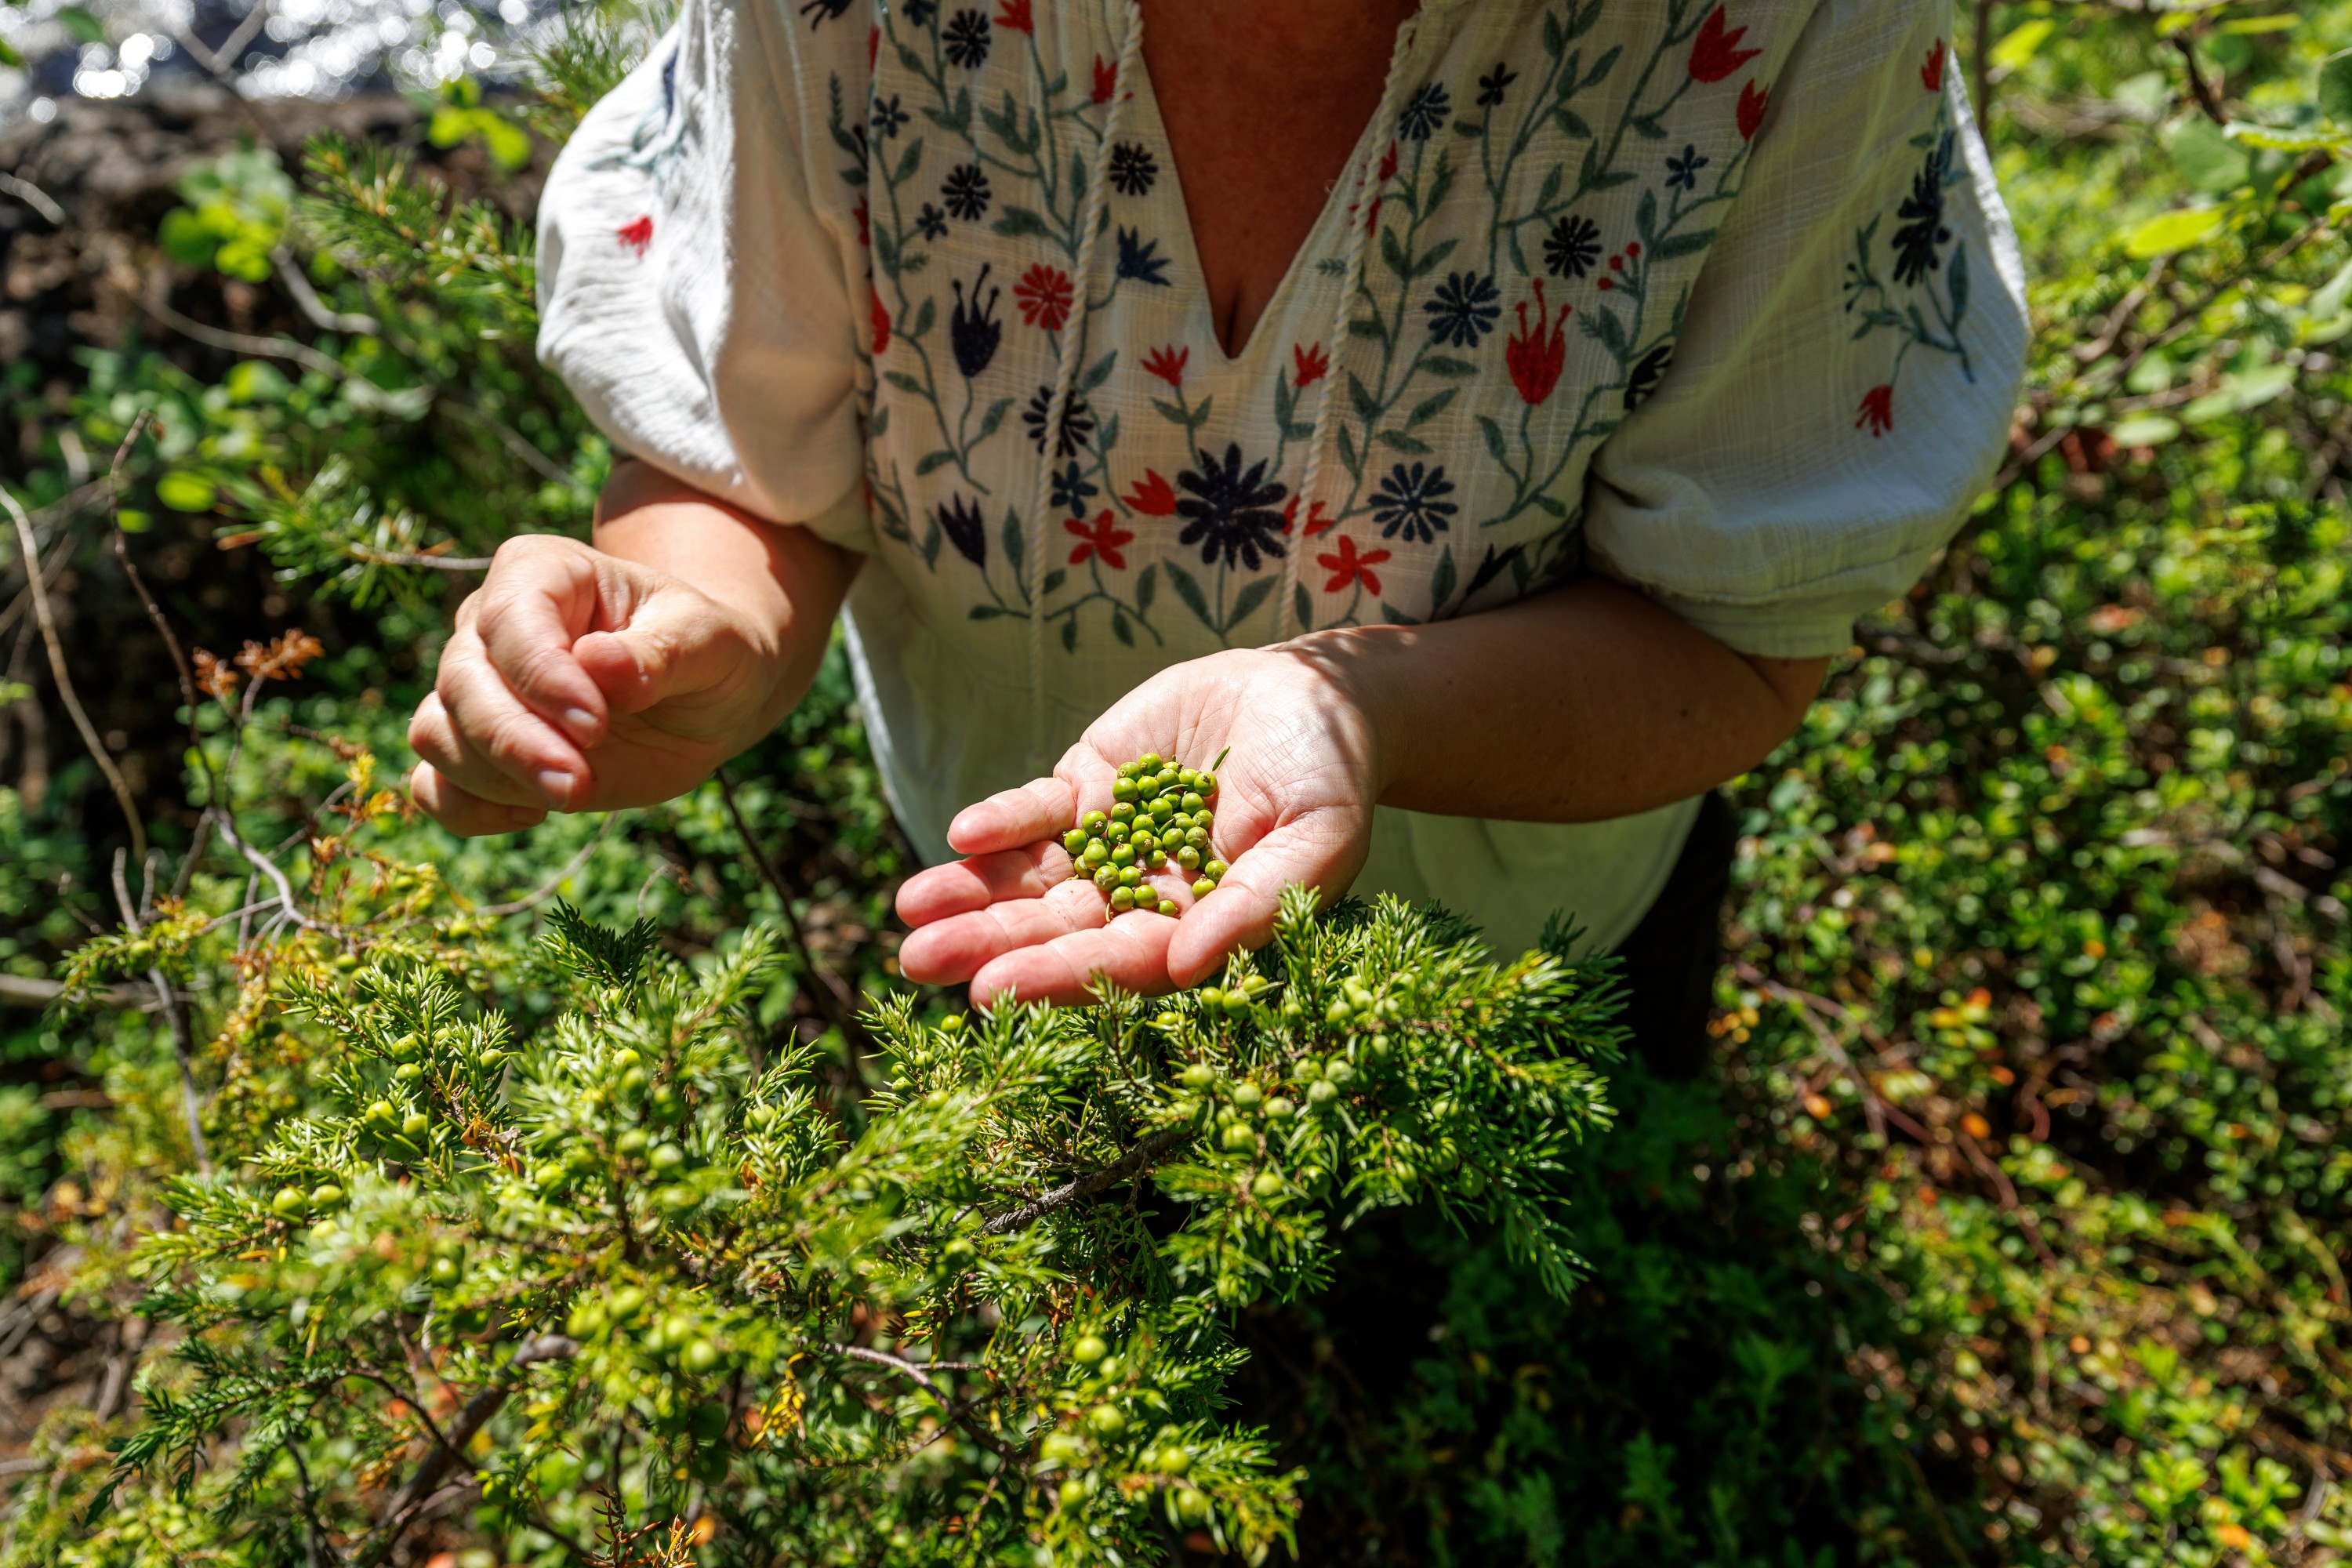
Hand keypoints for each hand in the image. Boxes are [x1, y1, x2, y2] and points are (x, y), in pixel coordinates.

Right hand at [408, 534, 789, 835]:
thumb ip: (659, 652)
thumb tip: (598, 663)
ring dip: (493, 777)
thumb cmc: (706, 650)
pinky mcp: (478, 751)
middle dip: (515, 741)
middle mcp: (492, 623)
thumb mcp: (708, 641)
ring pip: (437, 733)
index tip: (594, 724)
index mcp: (544, 572)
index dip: (541, 677)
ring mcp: (477, 687)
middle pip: (462, 681)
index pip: (511, 618)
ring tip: (573, 793)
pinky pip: (434, 786)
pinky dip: (469, 809)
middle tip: (578, 784)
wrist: (704, 695)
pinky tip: (534, 814)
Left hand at [894, 645, 1384, 1005]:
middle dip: (988, 944)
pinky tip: (961, 834)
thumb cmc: (1330, 776)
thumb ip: (1255, 904)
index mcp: (1195, 932)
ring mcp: (1108, 842)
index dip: (1059, 978)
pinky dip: (1001, 822)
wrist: (1315, 692)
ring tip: (908, 909)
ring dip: (970, 894)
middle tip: (917, 962)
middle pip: (1056, 930)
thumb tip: (1189, 969)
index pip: (1118, 965)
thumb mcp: (1316, 840)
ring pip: (1030, 878)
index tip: (992, 995)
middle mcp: (1141, 899)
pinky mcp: (1088, 785)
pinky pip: (1036, 810)